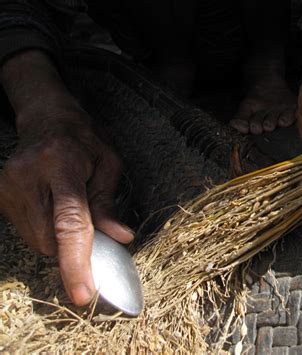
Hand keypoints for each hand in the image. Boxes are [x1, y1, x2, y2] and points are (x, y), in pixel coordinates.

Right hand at [0, 108, 133, 305]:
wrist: (48, 120)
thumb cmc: (84, 142)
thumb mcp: (108, 165)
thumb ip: (108, 204)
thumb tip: (120, 238)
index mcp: (60, 164)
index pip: (69, 222)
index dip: (76, 262)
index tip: (83, 294)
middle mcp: (27, 176)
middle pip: (49, 241)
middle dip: (72, 249)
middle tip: (90, 230)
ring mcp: (7, 186)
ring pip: (36, 242)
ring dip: (58, 240)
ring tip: (69, 208)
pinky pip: (27, 233)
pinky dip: (46, 232)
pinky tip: (53, 208)